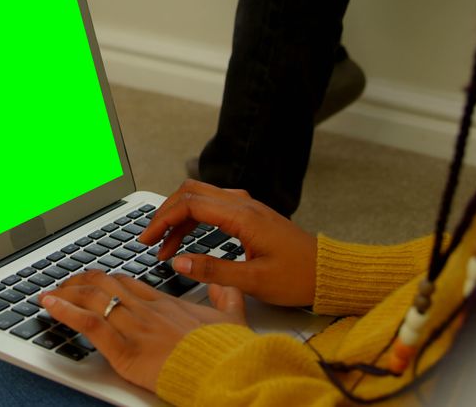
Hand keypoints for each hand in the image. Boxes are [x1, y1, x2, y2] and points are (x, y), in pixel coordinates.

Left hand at [42, 270, 245, 391]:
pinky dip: (65, 311)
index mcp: (167, 304)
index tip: (93, 280)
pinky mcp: (126, 350)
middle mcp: (147, 311)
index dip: (105, 279)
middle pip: (104, 285)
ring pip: (92, 299)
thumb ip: (226, 298)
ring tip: (49, 294)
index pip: (127, 283)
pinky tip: (49, 305)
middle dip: (79, 282)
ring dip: (65, 294)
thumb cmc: (227, 350)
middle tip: (65, 285)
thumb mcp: (233, 317)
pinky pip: (89, 324)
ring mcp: (135, 328)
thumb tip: (226, 286)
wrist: (226, 371)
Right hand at [139, 180, 316, 306]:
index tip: (147, 240)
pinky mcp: (249, 216)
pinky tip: (186, 240)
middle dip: (164, 214)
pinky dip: (193, 220)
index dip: (163, 219)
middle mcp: (243, 205)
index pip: (190, 204)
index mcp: (243, 217)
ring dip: (178, 218)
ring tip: (165, 248)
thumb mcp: (254, 282)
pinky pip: (212, 207)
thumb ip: (214, 271)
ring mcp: (247, 208)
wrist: (329, 273)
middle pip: (191, 193)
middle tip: (149, 241)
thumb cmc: (298, 277)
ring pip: (200, 198)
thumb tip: (178, 262)